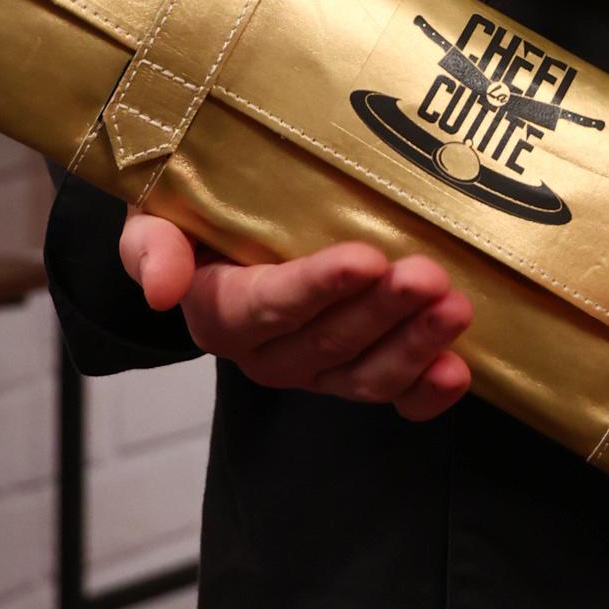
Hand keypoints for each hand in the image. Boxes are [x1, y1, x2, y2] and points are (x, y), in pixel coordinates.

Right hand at [118, 213, 472, 419]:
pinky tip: (457, 372)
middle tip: (427, 276)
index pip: (268, 307)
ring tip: (454, 309)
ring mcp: (317, 369)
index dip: (317, 288)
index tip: (365, 260)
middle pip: (328, 343)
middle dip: (382, 312)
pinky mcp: (356, 372)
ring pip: (365, 374)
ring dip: (414, 346)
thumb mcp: (153, 215)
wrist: (219, 228)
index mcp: (220, 312)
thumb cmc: (194, 212)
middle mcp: (268, 352)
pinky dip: (426, 392)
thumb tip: (159, 290)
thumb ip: (151, 246)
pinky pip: (393, 397)